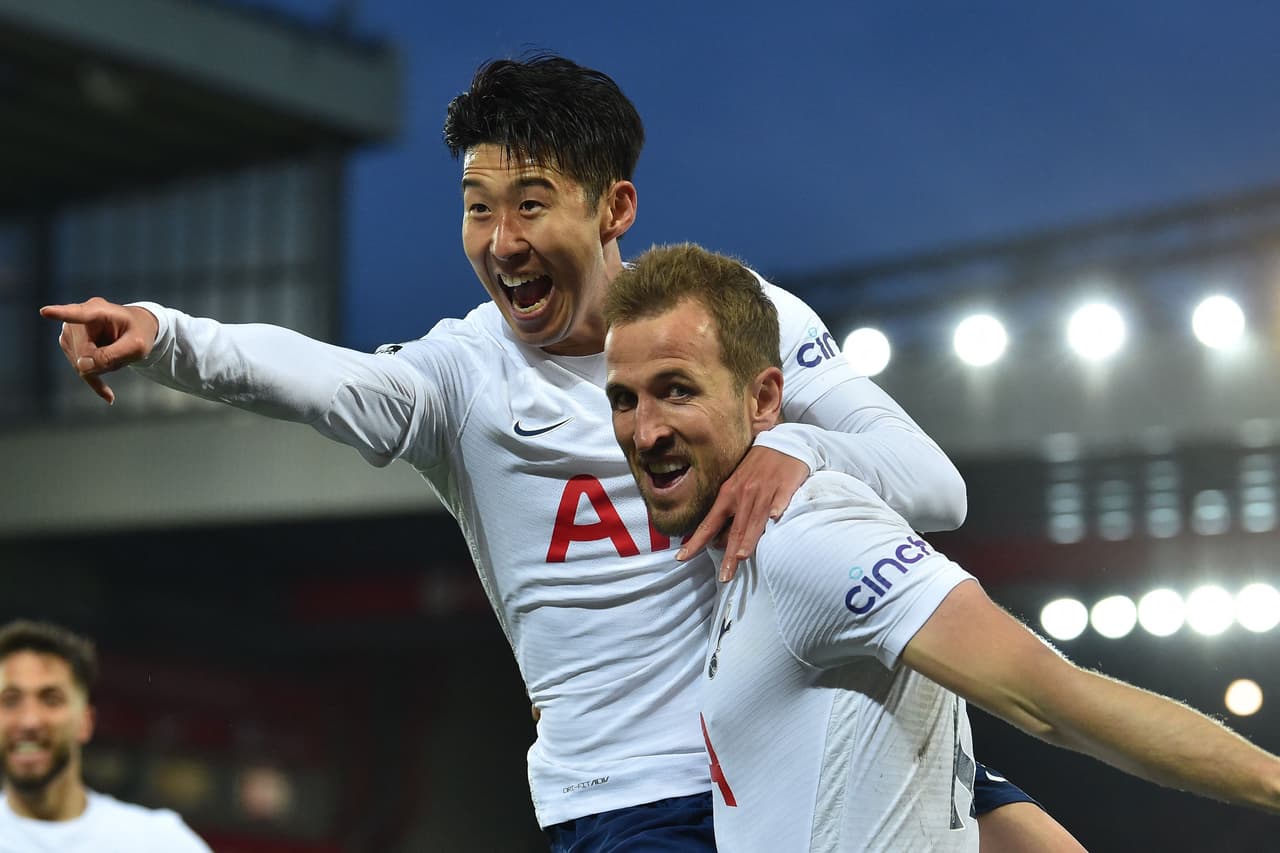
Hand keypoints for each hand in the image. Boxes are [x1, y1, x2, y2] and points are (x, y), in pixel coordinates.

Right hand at [39, 298, 159, 404]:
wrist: (135, 330)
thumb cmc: (138, 333)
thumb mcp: (137, 346)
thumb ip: (112, 356)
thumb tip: (81, 367)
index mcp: (98, 310)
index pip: (78, 314)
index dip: (61, 313)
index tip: (46, 312)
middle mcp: (78, 319)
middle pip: (84, 353)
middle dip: (104, 362)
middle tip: (123, 354)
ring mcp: (70, 332)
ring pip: (81, 364)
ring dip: (101, 367)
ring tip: (116, 354)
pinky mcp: (68, 344)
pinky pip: (79, 369)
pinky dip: (94, 379)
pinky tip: (108, 395)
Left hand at [677, 446, 808, 580]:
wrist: (784, 444)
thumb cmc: (758, 468)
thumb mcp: (737, 485)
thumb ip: (728, 512)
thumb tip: (715, 541)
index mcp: (728, 494)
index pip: (709, 523)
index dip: (696, 542)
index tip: (682, 558)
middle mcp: (743, 494)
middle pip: (735, 529)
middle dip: (728, 555)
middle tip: (724, 576)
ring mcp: (765, 491)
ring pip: (755, 519)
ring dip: (748, 538)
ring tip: (741, 557)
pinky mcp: (785, 487)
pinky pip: (781, 500)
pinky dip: (778, 509)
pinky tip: (776, 518)